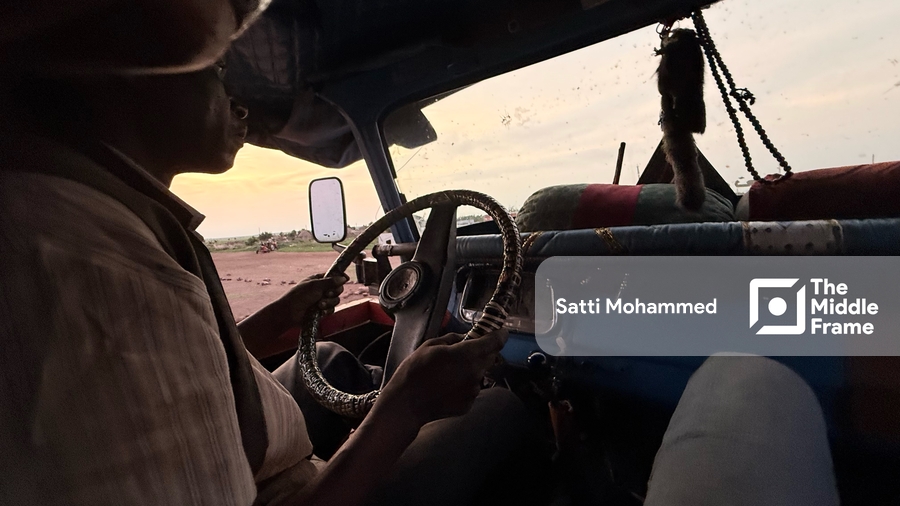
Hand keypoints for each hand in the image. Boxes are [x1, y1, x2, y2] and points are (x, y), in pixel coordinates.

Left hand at [276, 273, 348, 328]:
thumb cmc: (299, 296)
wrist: (290, 313)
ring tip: (319, 304)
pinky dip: (327, 310)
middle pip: (338, 289)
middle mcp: (322, 289)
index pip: (334, 276)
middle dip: (334, 292)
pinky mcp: (322, 310)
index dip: (340, 277)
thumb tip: (344, 278)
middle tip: (327, 293)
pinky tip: (320, 311)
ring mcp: (322, 300)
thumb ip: (331, 281)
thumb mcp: (315, 285)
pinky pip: (332, 309)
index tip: (346, 279)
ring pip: (336, 300)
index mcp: (319, 279)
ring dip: (329, 302)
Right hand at [377, 329, 507, 427]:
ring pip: (479, 374)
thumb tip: (465, 338)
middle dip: (483, 351)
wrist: (406, 404)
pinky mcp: (468, 404)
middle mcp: (475, 373)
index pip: (495, 342)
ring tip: (449, 372)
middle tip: (466, 350)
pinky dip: (463, 385)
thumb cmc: (415, 372)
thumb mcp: (430, 345)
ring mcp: (473, 391)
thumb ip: (452, 339)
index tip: (500, 331)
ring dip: (471, 369)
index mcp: (467, 355)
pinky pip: (471, 389)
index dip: (500, 334)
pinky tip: (446, 386)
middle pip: (490, 357)